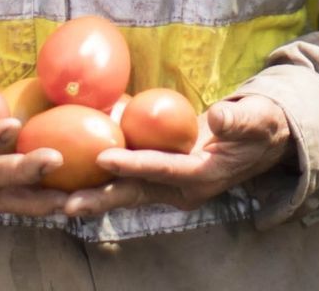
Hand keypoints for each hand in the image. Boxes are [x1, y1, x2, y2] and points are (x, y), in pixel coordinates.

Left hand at [62, 94, 293, 218]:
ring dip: (94, 196)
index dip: (134, 164)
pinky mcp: (161, 177)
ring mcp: (170, 185)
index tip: (104, 158)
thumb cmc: (261, 126)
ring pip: (127, 192)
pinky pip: (128, 181)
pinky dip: (102, 181)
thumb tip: (220, 116)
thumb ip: (239, 120)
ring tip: (57, 202)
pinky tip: (72, 178)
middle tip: (65, 203)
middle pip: (136, 193)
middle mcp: (182, 188)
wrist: (262, 140)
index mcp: (203, 176)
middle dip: (101, 198)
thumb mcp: (257, 120)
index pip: (163, 170)